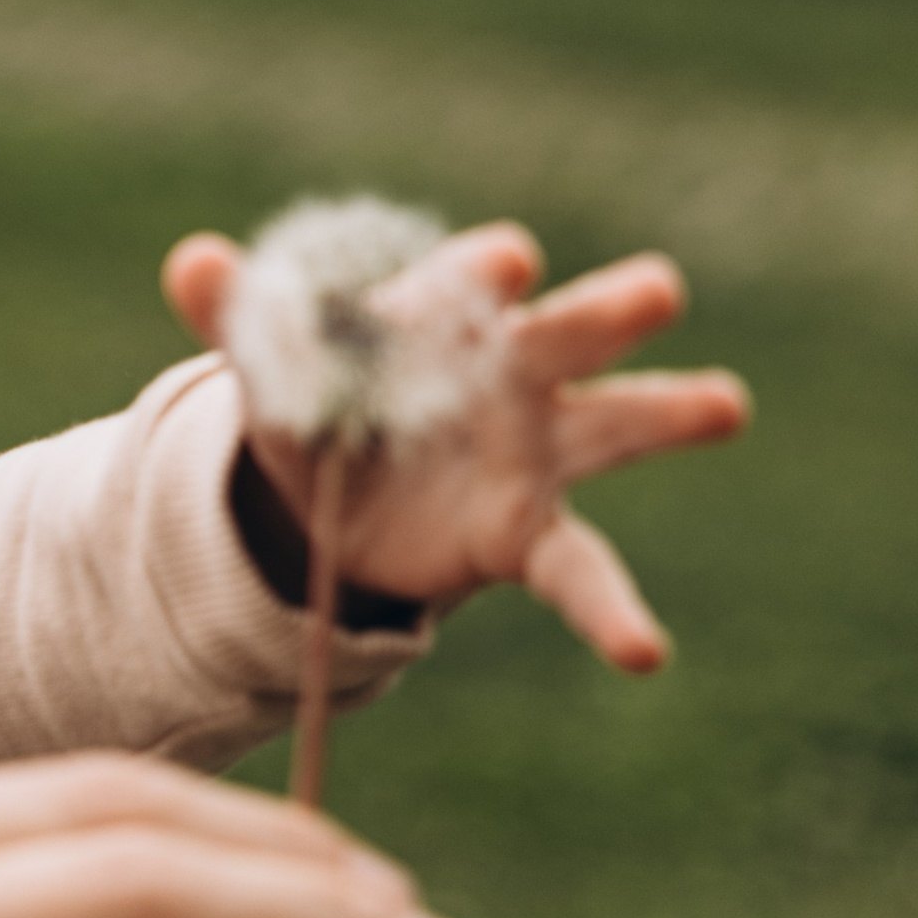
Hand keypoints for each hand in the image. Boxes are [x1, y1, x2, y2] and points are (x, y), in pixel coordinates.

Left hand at [166, 220, 750, 666]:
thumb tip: (189, 264)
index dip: (484, 272)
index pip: (472, 279)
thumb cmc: (324, 395)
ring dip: (668, 412)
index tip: (504, 264)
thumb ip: (241, 318)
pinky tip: (646, 653)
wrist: (335, 488)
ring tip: (728, 403)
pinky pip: (581, 574)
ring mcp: (535, 454)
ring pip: (612, 426)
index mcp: (447, 315)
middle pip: (564, 334)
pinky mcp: (529, 536)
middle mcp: (509, 374)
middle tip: (658, 289)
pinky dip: (613, 614)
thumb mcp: (273, 364)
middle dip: (606, 311)